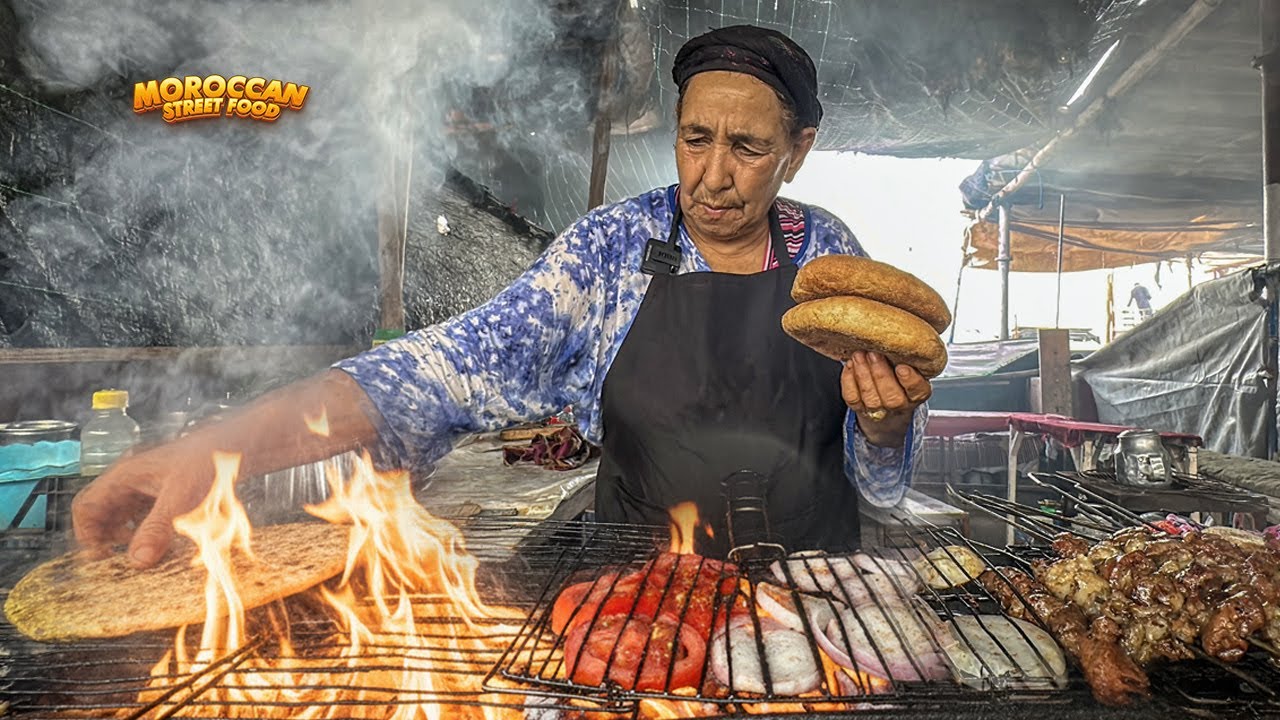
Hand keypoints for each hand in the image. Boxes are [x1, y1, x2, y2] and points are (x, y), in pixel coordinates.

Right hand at [72, 441, 216, 568]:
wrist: (237, 446)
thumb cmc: (209, 460)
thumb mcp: (181, 497)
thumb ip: (158, 528)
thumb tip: (137, 560)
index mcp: (124, 475)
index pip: (85, 505)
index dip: (86, 532)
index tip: (101, 555)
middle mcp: (131, 481)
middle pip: (101, 514)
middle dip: (106, 539)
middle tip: (120, 562)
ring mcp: (146, 488)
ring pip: (122, 518)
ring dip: (126, 538)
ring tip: (142, 556)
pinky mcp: (163, 495)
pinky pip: (143, 518)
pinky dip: (145, 533)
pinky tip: (161, 546)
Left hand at [840, 351, 931, 447]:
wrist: (884, 397)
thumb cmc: (898, 372)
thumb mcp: (910, 363)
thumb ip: (907, 353)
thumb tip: (901, 332)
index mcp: (918, 392)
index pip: (918, 390)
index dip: (910, 380)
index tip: (901, 367)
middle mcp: (900, 404)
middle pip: (892, 398)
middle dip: (880, 374)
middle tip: (873, 354)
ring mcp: (879, 409)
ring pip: (871, 399)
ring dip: (863, 375)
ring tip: (859, 355)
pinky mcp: (860, 408)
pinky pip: (852, 398)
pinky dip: (849, 380)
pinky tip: (850, 364)